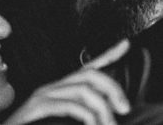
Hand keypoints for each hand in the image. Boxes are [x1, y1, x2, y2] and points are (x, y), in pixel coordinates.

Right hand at [4, 40, 130, 124]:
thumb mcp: (64, 120)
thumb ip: (83, 113)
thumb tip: (108, 114)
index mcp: (61, 90)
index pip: (87, 68)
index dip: (108, 55)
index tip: (126, 44)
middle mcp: (52, 88)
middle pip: (91, 76)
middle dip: (113, 90)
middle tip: (124, 109)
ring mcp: (43, 96)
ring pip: (83, 90)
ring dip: (102, 110)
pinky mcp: (36, 107)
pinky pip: (69, 105)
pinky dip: (87, 116)